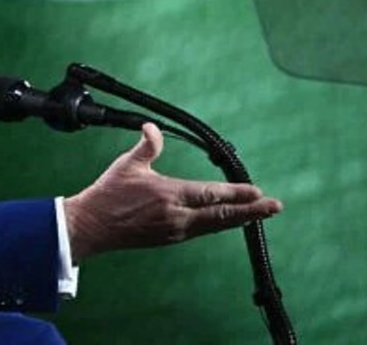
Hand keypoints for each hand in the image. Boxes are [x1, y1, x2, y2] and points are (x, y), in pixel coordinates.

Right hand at [63, 123, 282, 262]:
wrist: (91, 226)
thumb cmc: (108, 194)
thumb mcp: (127, 165)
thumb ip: (146, 146)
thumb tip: (152, 127)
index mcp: (167, 195)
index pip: (210, 194)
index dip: (236, 194)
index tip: (258, 191)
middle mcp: (176, 217)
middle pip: (220, 215)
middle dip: (250, 211)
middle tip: (274, 207)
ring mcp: (174, 231)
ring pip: (214, 225)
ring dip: (238, 219)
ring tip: (259, 214)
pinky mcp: (169, 239)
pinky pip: (202, 231)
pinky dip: (219, 224)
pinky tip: (228, 220)